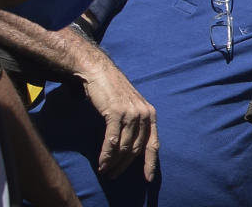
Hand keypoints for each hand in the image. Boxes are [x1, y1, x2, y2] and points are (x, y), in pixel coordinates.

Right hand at [77, 57, 158, 180]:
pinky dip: (106, 155)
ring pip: (123, 147)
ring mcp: (130, 113)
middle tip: (113, 176)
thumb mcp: (130, 106)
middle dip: (124, 166)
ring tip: (105, 171)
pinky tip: (101, 163)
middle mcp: (143, 114)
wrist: (98, 71)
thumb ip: (135, 124)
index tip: (148, 179)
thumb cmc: (112, 90)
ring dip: (113, 163)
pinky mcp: (116, 112)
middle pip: (136, 149)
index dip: (151, 163)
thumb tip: (131, 149)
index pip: (153, 144)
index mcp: (150, 114)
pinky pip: (112, 141)